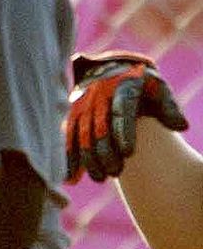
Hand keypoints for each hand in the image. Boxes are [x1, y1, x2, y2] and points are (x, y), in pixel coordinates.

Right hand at [66, 50, 186, 181]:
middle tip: (116, 172)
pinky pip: (68, 139)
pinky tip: (72, 178)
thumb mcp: (158, 89)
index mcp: (122, 86)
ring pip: (81, 135)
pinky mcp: (71, 117)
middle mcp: (98, 95)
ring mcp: (82, 105)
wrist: (111, 70)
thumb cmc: (142, 85)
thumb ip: (169, 107)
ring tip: (100, 178)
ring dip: (88, 158)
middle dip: (105, 151)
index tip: (129, 153)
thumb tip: (180, 126)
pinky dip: (69, 158)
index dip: (123, 131)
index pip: (121, 110)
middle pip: (99, 126)